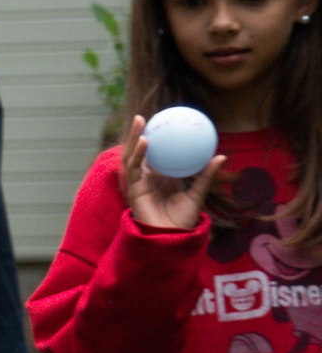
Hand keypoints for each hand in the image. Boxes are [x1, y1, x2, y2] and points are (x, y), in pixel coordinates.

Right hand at [121, 116, 229, 232]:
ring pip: (131, 156)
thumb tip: (221, 156)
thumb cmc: (183, 218)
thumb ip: (206, 175)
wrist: (171, 236)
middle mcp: (145, 177)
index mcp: (158, 176)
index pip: (153, 153)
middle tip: (144, 116)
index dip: (153, 138)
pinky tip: (144, 142)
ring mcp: (137, 182)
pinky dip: (137, 154)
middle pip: (138, 151)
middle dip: (137, 133)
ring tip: (139, 121)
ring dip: (133, 138)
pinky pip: (133, 169)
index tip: (160, 121)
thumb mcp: (198, 193)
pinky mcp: (133, 189)